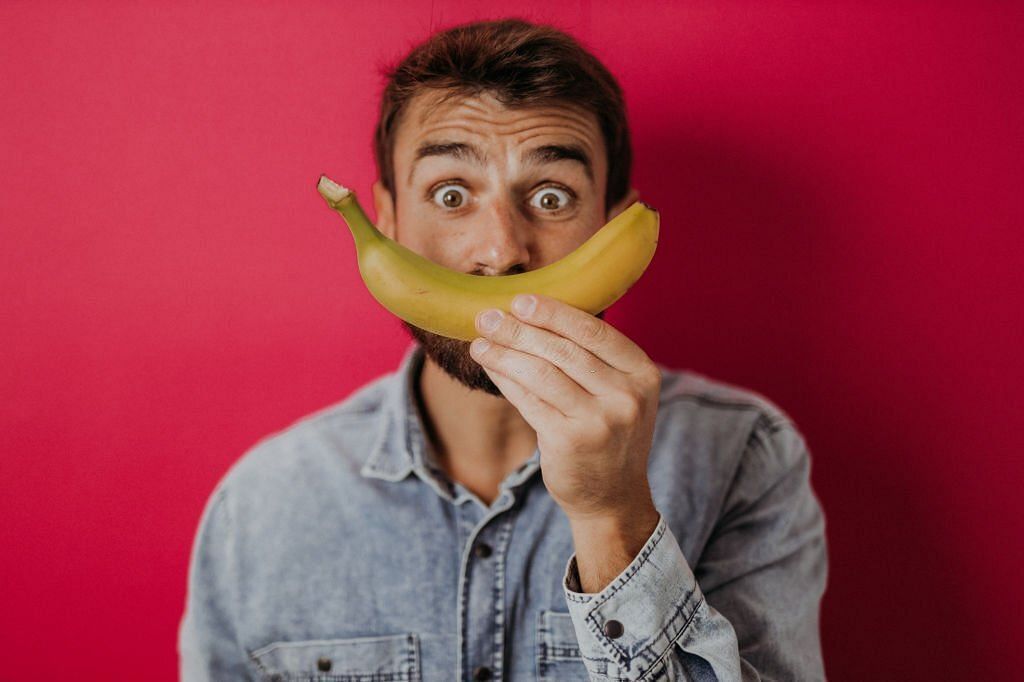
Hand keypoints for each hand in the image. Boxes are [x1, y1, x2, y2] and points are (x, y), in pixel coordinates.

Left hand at [470, 294, 661, 524]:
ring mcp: (600, 421)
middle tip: (489, 316)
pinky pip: (529, 400)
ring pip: (541, 373)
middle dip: (521, 329)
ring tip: (481, 340)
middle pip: (563, 350)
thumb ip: (591, 358)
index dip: (554, 313)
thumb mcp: (618, 392)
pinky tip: (490, 367)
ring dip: (505, 353)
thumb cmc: (608, 433)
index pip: (593, 332)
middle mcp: (627, 396)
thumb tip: (534, 313)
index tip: (521, 300)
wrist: (613, 496)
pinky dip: (506, 379)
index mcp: (642, 373)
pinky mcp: (570, 441)